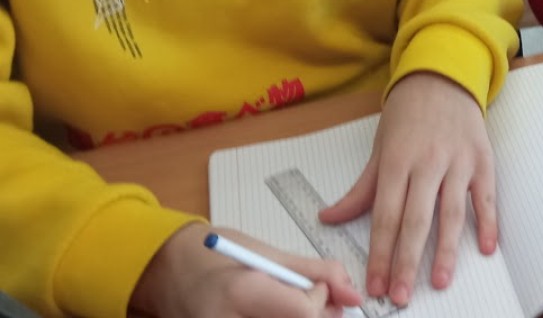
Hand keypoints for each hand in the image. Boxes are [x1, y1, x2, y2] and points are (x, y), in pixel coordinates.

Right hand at [130, 223, 359, 316]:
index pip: (305, 312)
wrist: (165, 272)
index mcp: (241, 292)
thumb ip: (316, 272)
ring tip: (288, 309)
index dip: (321, 301)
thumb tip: (353, 294)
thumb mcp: (268, 254)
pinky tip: (274, 316)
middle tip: (314, 308)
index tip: (316, 287)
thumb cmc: (212, 256)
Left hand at [320, 73, 496, 305]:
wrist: (443, 76)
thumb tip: (329, 218)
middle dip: (406, 261)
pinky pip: (486, 196)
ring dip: (445, 250)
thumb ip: (361, 188)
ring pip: (452, 212)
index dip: (379, 253)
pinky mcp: (483, 159)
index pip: (385, 215)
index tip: (374, 284)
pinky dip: (489, 223)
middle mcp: (428, 162)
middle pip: (416, 219)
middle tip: (400, 294)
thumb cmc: (408, 113)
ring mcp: (458, 161)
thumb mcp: (380, 147)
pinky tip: (486, 248)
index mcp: (397, 160)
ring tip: (439, 281)